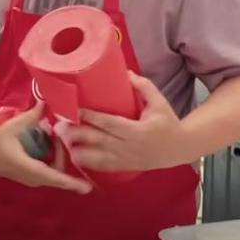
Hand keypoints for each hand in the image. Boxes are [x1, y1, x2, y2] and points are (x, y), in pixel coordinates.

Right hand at [0, 102, 91, 193]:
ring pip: (54, 173)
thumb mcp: (13, 125)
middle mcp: (30, 177)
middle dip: (62, 153)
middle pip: (57, 172)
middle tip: (57, 134)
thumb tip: (44, 102)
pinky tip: (48, 143)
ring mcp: (31, 180)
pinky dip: (53, 159)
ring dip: (57, 155)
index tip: (86, 188)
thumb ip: (31, 116)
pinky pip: (50, 172)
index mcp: (25, 166)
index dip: (70, 182)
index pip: (51, 176)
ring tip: (51, 136)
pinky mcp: (32, 179)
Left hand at [64, 72, 190, 171]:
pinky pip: (105, 167)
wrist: (180, 148)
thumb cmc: (168, 122)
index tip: (74, 111)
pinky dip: (89, 164)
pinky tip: (75, 158)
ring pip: (99, 156)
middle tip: (59, 127)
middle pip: (99, 140)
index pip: (110, 123)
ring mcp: (127, 159)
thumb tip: (126, 73)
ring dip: (79, 150)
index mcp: (138, 130)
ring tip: (62, 143)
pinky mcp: (126, 167)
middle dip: (78, 134)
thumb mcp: (159, 103)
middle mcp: (130, 146)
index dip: (91, 118)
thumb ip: (144, 87)